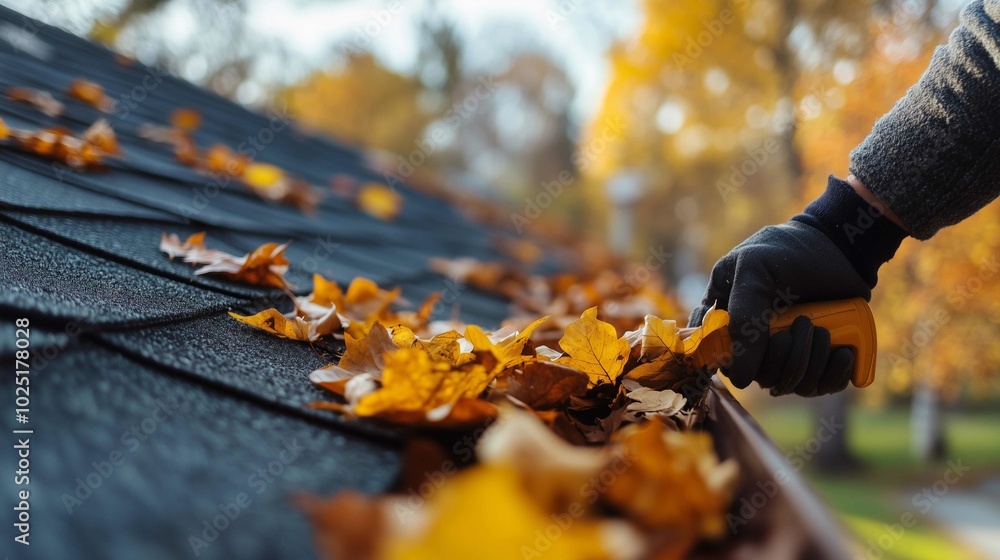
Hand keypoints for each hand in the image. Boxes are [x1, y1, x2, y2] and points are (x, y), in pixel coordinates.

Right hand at [689, 221, 871, 395]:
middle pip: (758, 378)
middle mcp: (752, 342)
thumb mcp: (754, 272)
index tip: (758, 348)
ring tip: (823, 331)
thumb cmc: (788, 253)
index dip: (735, 364)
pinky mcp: (815, 360)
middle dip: (784, 358)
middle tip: (802, 323)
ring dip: (810, 363)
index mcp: (726, 319)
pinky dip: (832, 375)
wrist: (840, 247)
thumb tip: (740, 378)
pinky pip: (819, 388)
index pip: (717, 359)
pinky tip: (841, 352)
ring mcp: (784, 353)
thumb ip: (742, 318)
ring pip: (789, 385)